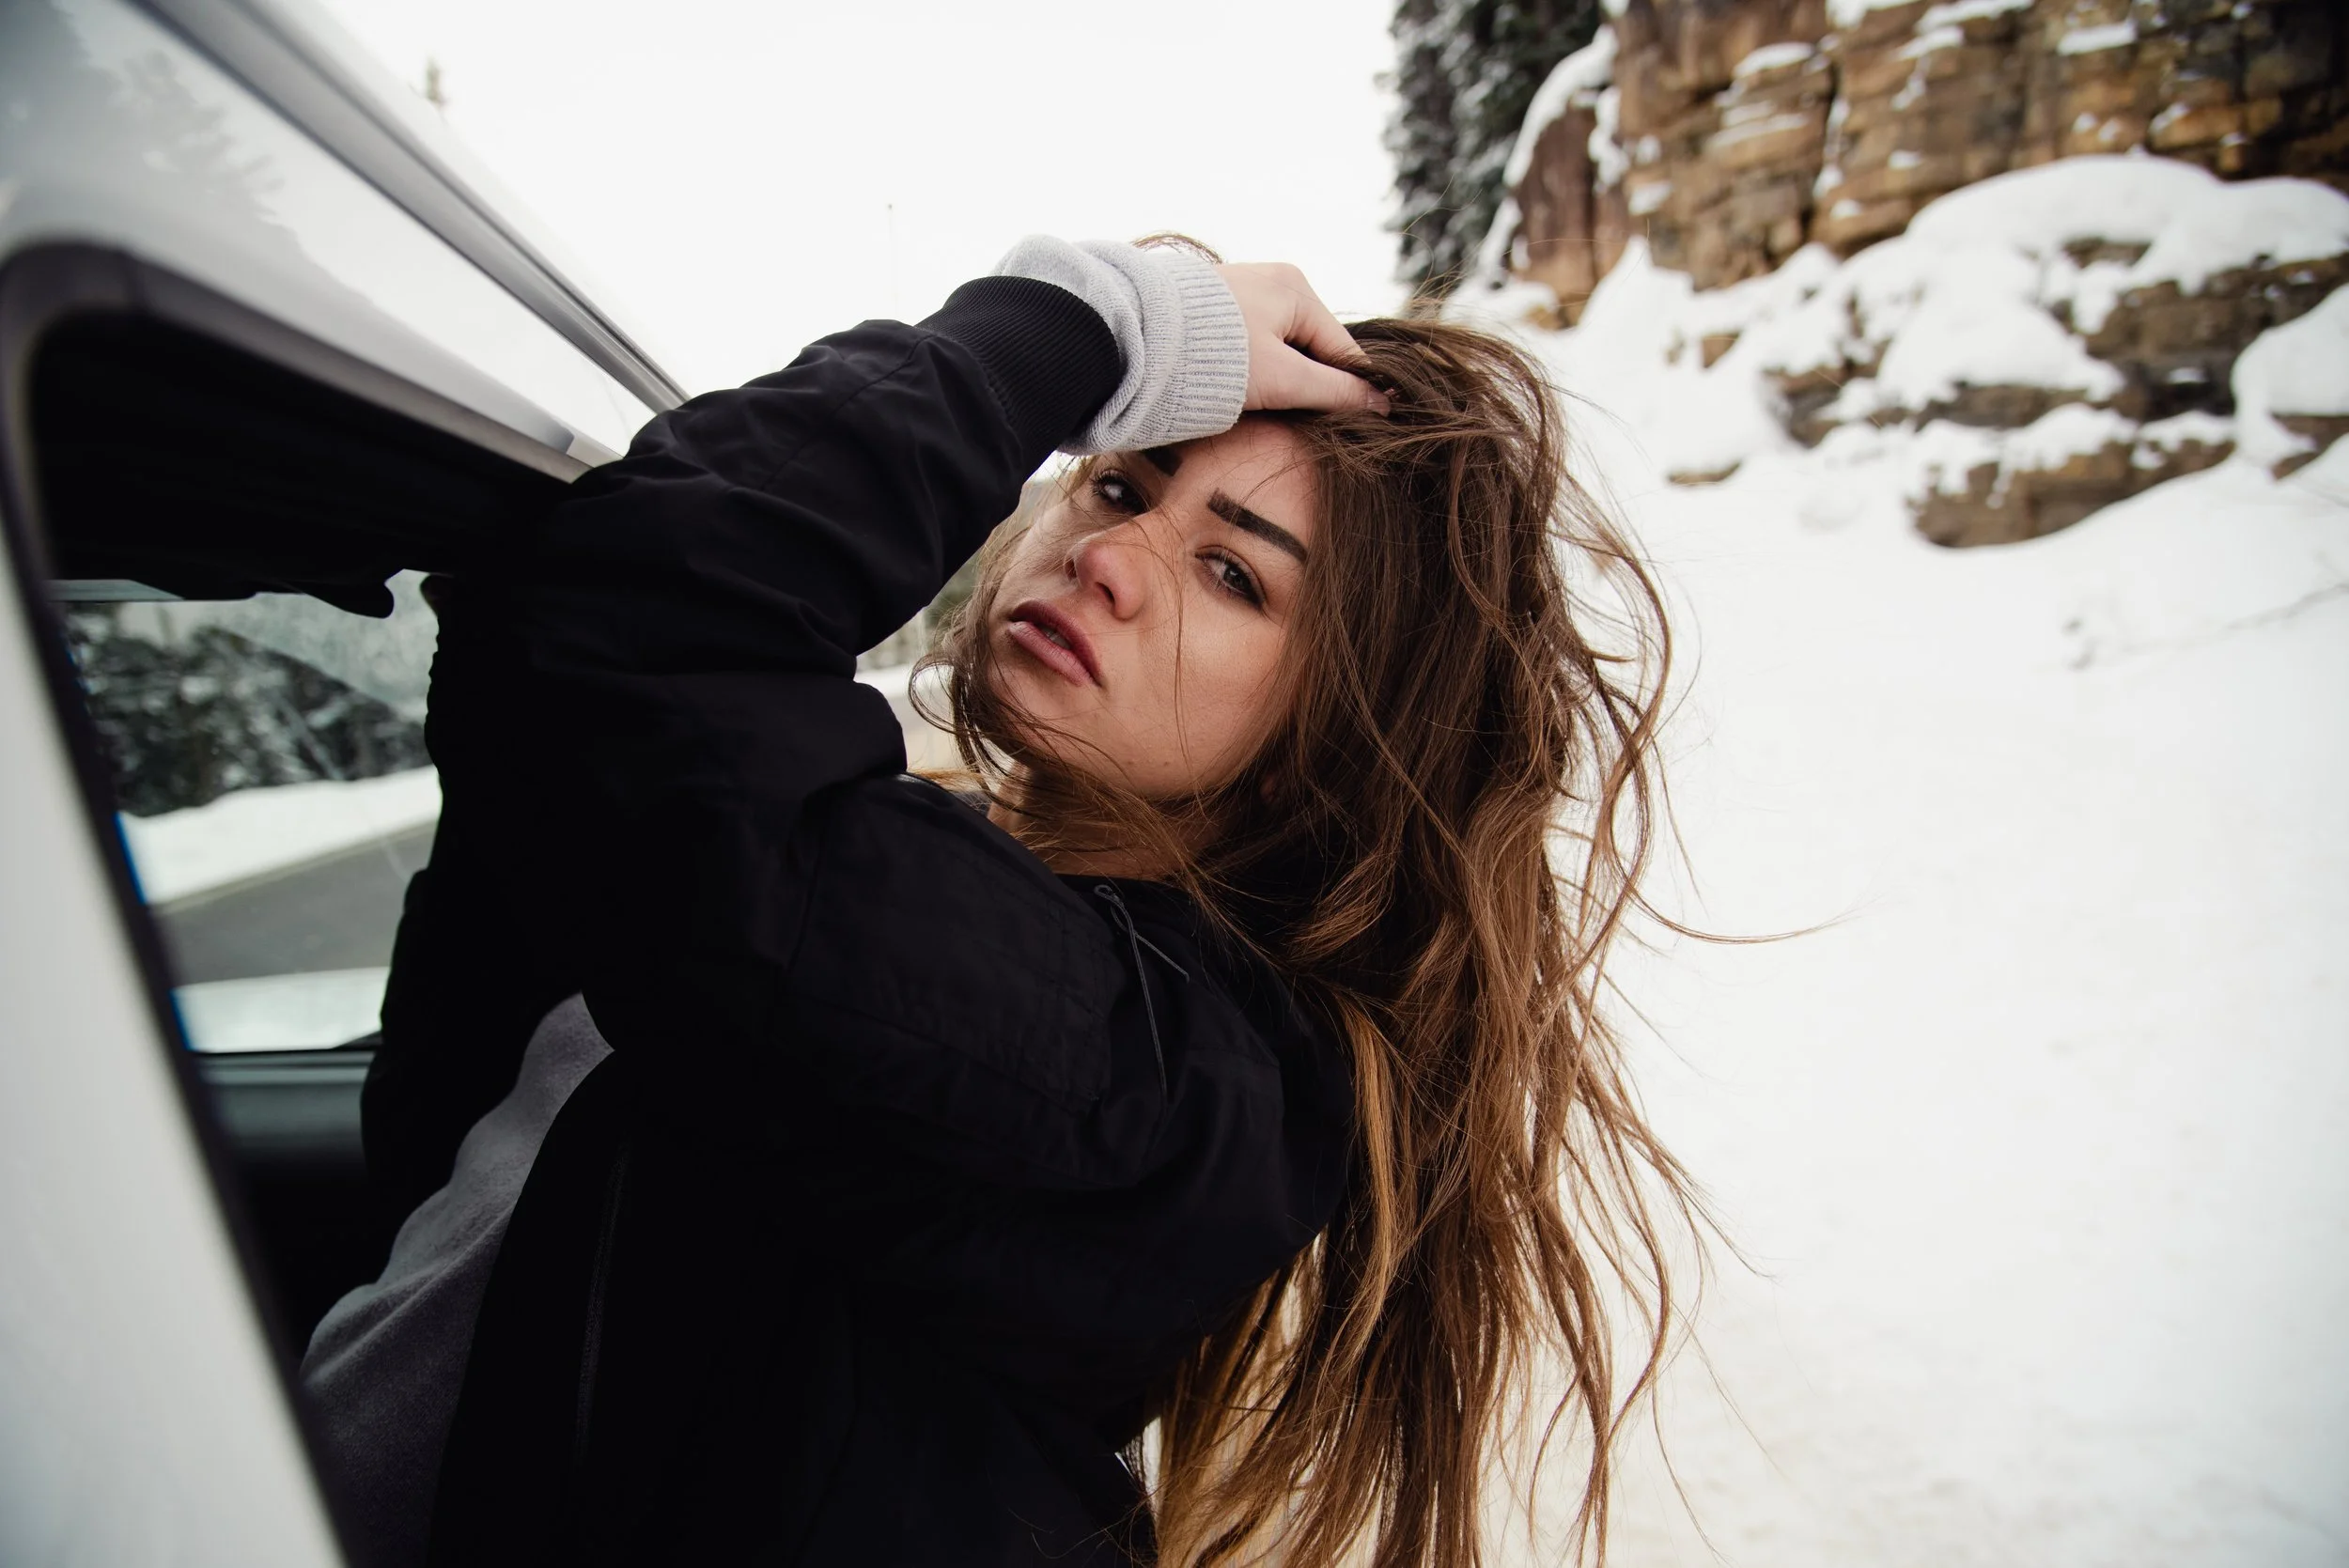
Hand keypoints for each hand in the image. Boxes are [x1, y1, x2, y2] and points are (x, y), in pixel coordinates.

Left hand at [1216, 262, 1389, 415]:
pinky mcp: (1214, 309)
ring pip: (1280, 347)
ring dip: (1280, 378)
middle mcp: (1273, 279)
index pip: (1343, 349)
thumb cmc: (1215, 358)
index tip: (1362, 424)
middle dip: (1309, 383)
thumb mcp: (1283, 379)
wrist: (1136, 340)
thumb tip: (1383, 404)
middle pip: (1311, 347)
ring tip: (1266, 407)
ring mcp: (1241, 292)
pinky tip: (1240, 389)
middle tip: (1302, 422)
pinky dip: (1253, 368)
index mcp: (1297, 287)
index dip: (1353, 389)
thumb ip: (1335, 392)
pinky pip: (1251, 343)